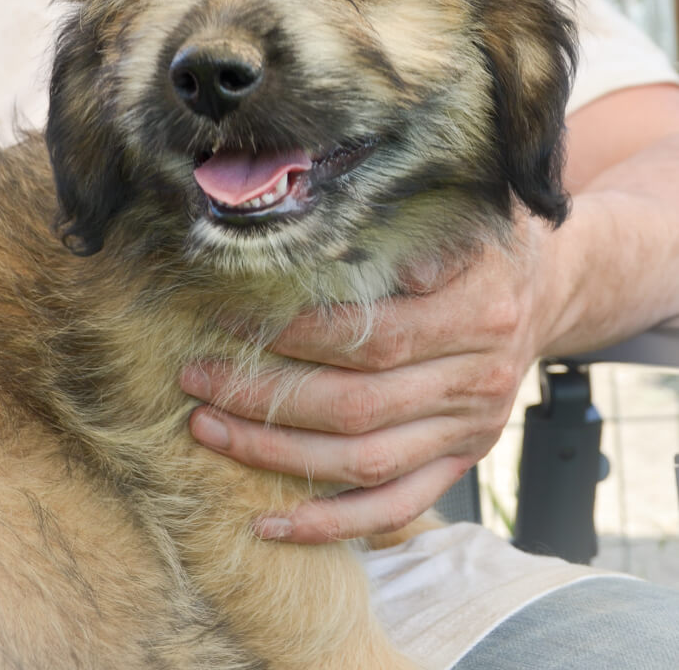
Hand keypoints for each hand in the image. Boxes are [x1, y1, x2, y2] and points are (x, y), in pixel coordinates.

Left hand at [180, 215, 549, 542]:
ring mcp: (468, 430)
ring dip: (277, 455)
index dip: (296, 334)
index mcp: (476, 314)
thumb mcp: (464, 221)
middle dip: (265, 397)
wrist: (549, 291)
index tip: (229, 319)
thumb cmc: (486, 247)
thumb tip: (338, 247)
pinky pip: (395, 507)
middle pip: (356, 405)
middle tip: (196, 378)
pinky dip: (332, 524)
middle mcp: (475, 380)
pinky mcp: (459, 461)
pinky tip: (270, 523)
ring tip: (208, 430)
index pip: (373, 338)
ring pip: (364, 462)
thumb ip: (411, 237)